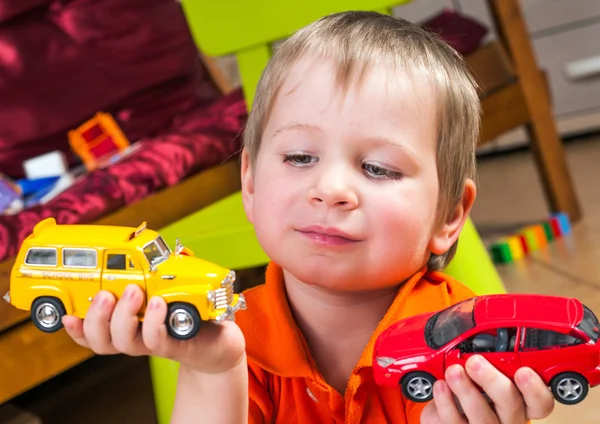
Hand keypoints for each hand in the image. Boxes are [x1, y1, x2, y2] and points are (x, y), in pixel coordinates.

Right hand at [62, 285, 245, 373]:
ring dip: (122, 316)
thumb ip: (147, 271)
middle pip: (99, 339)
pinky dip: (154, 322)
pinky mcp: (175, 345)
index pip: (90, 331)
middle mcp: (134, 335)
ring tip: (132, 292)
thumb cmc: (187, 310)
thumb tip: (136, 236)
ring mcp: (153, 342)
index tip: (66, 316)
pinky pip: (157, 339)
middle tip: (103, 295)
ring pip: (124, 341)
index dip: (76, 327)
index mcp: (125, 323)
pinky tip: (158, 303)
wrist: (219, 339)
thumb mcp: (163, 288)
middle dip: (95, 318)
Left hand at [421, 355, 554, 422]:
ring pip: (482, 417)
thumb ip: (491, 359)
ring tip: (453, 371)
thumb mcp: (486, 373)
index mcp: (519, 403)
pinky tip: (440, 386)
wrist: (445, 413)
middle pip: (511, 405)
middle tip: (475, 362)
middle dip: (492, 381)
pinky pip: (453, 422)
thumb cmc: (470, 388)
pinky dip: (444, 402)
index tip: (523, 371)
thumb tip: (481, 328)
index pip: (541, 403)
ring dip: (466, 390)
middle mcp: (506, 419)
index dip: (535, 389)